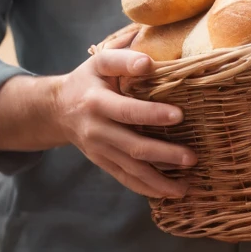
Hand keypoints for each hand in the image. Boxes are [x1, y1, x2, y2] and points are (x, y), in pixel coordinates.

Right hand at [53, 45, 195, 197]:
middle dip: (164, 154)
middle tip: (192, 158)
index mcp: (96, 101)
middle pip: (133, 146)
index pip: (127, 110)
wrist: (58, 109)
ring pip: (131, 169)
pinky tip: (168, 193)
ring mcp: (99, 150)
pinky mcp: (102, 163)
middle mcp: (96, 130)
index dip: (153, 114)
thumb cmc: (88, 80)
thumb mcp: (100, 61)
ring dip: (159, 180)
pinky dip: (147, 188)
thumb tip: (148, 62)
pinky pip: (125, 178)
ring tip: (186, 186)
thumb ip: (123, 58)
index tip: (180, 115)